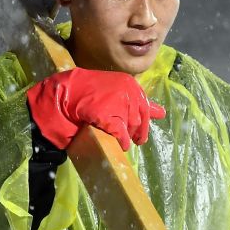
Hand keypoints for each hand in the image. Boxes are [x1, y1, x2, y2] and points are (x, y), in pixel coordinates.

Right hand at [26, 68, 165, 150]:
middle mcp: (128, 93)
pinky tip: (121, 144)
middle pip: (140, 119)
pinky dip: (122, 141)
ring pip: (131, 127)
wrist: (67, 92)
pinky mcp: (109, 117)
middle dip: (138, 130)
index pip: (145, 106)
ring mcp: (119, 105)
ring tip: (123, 139)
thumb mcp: (117, 89)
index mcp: (131, 85)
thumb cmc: (90, 90)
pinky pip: (121, 135)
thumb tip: (162, 113)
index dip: (145, 119)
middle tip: (136, 140)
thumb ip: (138, 101)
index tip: (144, 128)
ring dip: (128, 136)